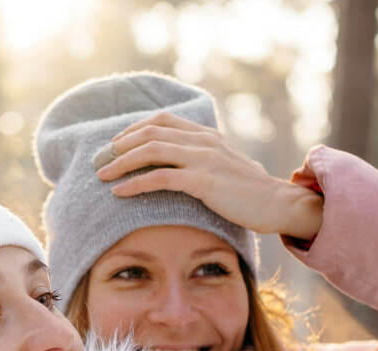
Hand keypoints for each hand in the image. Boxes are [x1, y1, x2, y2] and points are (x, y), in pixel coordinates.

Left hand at [94, 112, 323, 239]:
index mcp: (206, 135)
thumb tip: (183, 168)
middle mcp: (203, 141)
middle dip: (119, 146)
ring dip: (121, 162)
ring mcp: (204, 159)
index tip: (115, 144)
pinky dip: (136, 183)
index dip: (133, 129)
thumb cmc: (251, 192)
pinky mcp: (204, 181)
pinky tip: (120, 192)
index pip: (162, 120)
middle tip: (99, 160)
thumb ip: (205, 159)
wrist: (277, 204)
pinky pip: (160, 177)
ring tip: (102, 175)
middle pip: (150, 133)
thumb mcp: (226, 167)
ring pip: (151, 151)